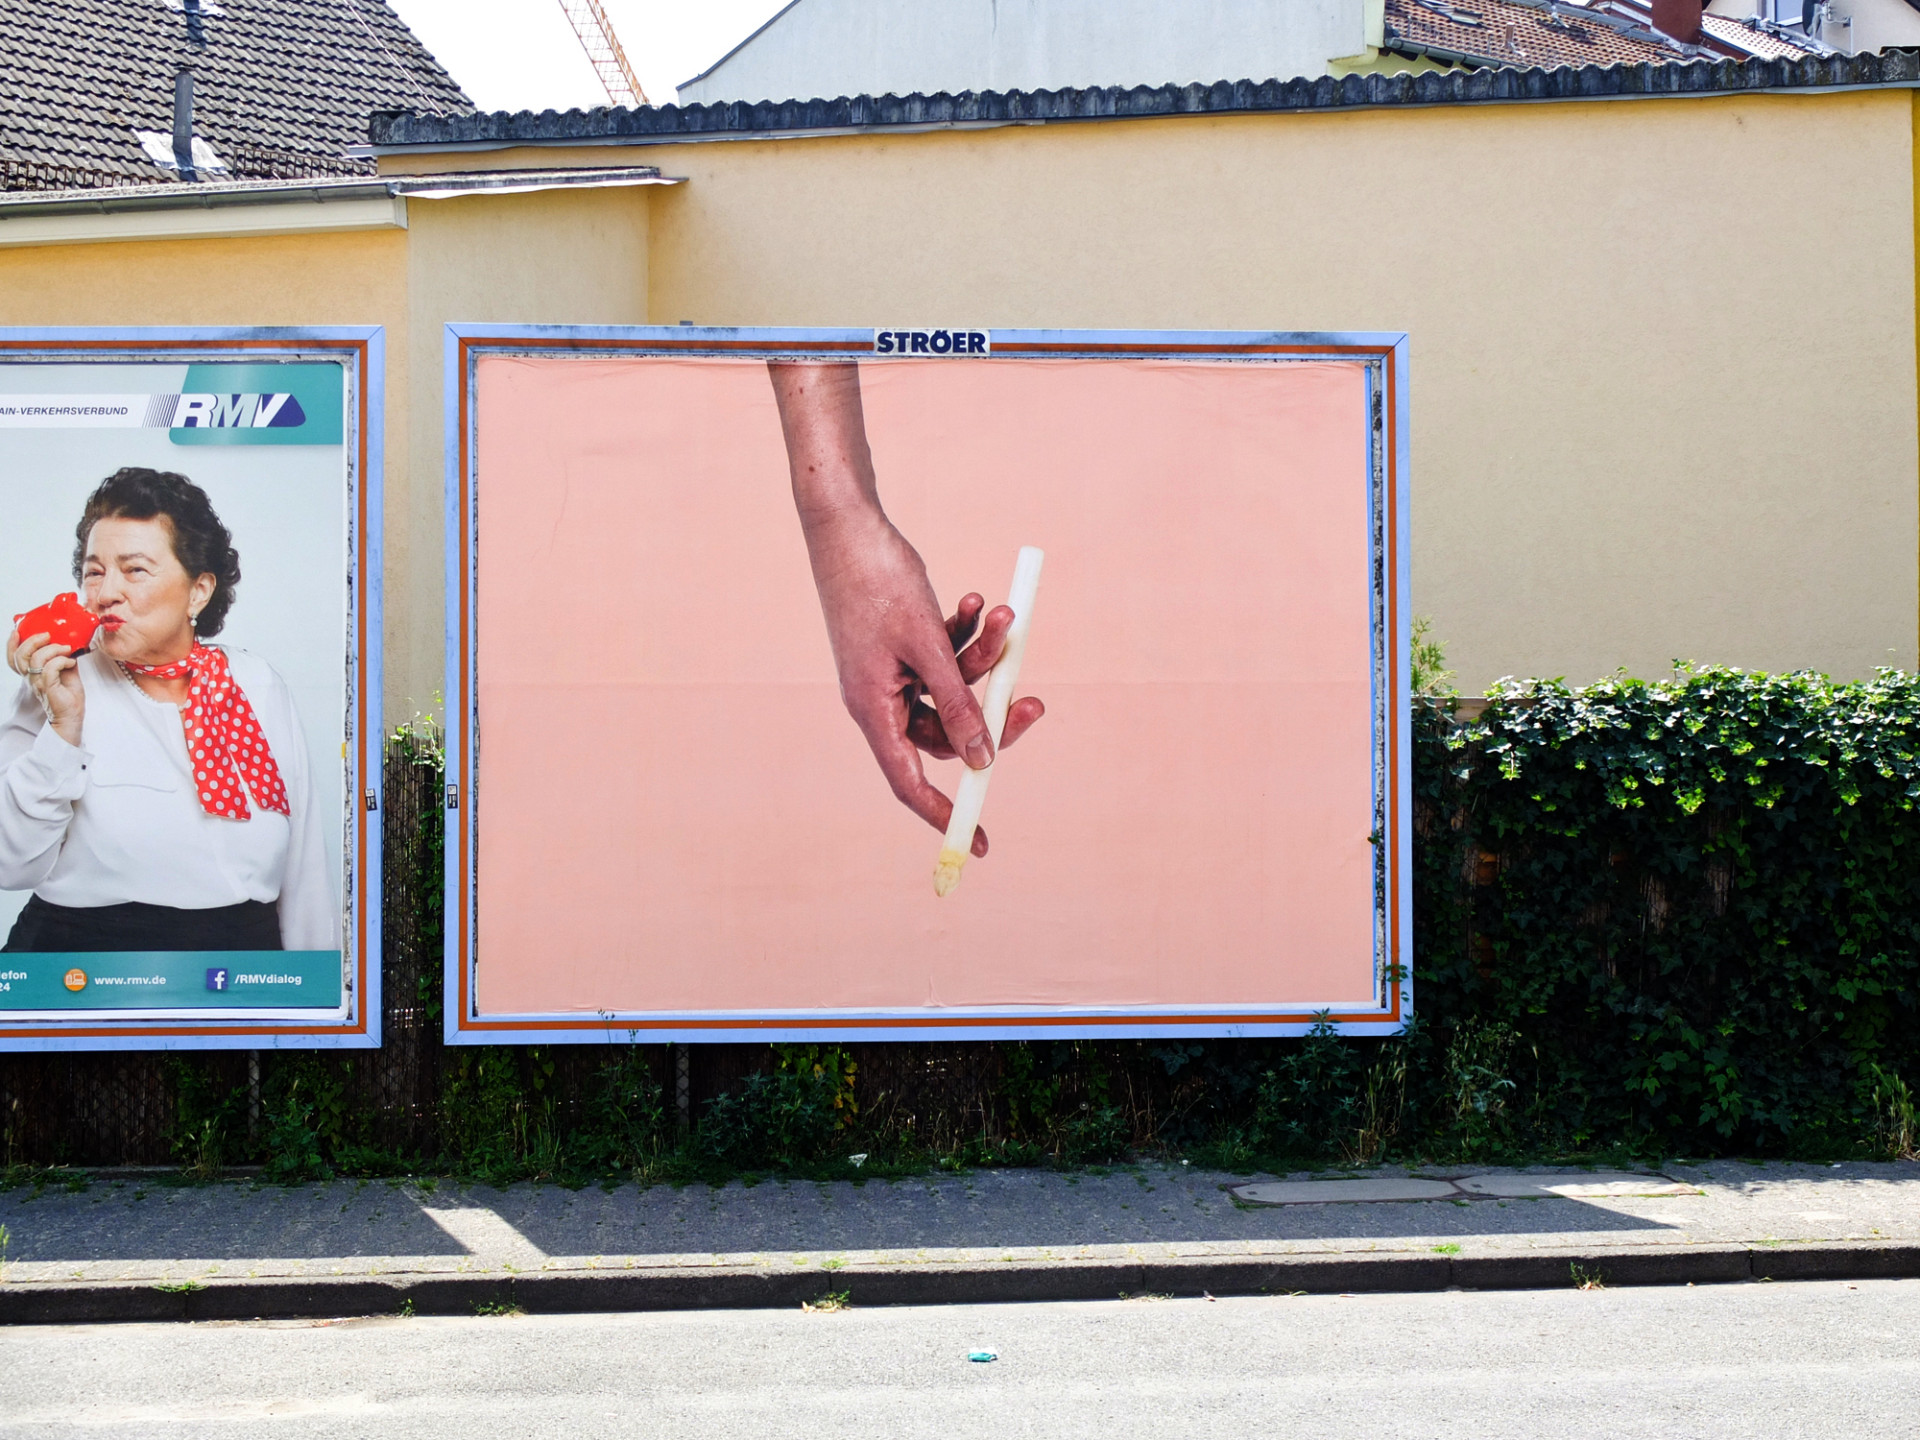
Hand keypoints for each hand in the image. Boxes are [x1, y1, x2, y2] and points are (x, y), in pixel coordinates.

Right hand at [6, 625, 83, 744]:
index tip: (18, 630)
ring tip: (66, 650)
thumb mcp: (66, 671)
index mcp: (31, 673)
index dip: (11, 644)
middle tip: (48, 636)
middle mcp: (31, 677)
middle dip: (33, 640)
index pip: (14, 657)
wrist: (72, 716)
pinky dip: (61, 660)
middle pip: (20, 655)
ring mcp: (38, 682)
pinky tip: (70, 662)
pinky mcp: (48, 687)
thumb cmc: (68, 696)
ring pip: (36, 659)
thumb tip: (69, 643)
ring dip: (53, 649)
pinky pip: (49, 669)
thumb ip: (63, 657)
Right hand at [806, 510, 1043, 854]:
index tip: (979, 843)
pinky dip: (965, 633)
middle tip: (1035, 700)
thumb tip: (985, 760)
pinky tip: (973, 600)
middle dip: (993, 712)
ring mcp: (892, 671)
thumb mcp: (928, 646)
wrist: (847, 525)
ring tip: (1004, 614)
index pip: (909, 781)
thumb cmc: (878, 583)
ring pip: (954, 687)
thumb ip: (958, 703)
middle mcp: (881, 698)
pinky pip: (945, 657)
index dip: (944, 814)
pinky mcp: (902, 644)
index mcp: (874, 709)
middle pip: (947, 732)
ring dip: (985, 655)